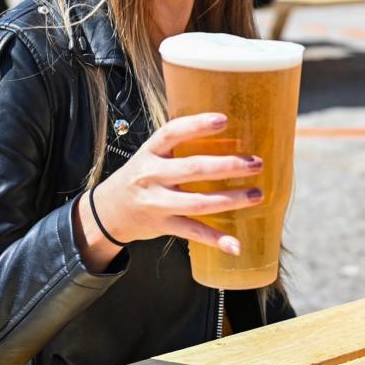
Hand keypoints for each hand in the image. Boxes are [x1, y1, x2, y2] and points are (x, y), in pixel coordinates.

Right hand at [74, 113, 264, 269]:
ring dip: (231, 200)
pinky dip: (215, 239)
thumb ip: (177, 145)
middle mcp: (151, 176)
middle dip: (228, 166)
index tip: (224, 120)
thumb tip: (222, 127)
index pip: (172, 132)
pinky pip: (192, 232)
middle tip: (256, 164)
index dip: (197, 125)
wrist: (107, 212)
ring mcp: (156, 203)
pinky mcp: (162, 225)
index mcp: (149, 152)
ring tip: (257, 194)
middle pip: (193, 169)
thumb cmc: (138, 177)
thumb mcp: (149, 156)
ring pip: (197, 202)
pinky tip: (236, 244)